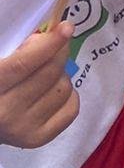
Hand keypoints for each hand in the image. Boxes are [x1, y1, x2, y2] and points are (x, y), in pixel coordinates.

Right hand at [0, 26, 79, 148]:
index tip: (67, 27)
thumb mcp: (0, 63)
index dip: (49, 44)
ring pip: (63, 88)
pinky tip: (53, 93)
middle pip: (49, 73)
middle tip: (54, 48)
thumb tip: (52, 36)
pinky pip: (71, 108)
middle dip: (58, 53)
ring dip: (61, 76)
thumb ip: (20, 51)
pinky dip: (69, 95)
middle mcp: (6, 112)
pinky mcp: (37, 139)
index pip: (24, 64)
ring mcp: (23, 129)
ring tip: (45, 77)